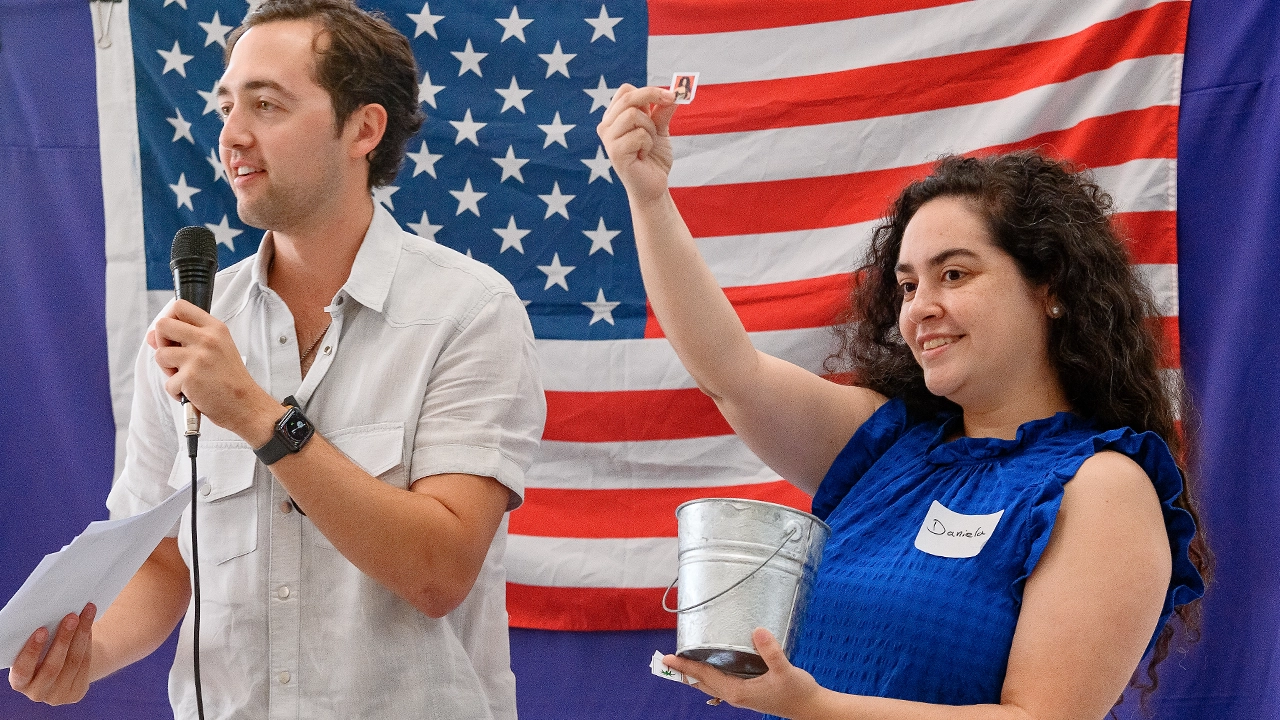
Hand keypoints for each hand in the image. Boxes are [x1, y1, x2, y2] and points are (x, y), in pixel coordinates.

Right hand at [7, 603, 96, 704]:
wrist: (61, 667)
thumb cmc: (43, 651)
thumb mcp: (37, 647)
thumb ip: (39, 638)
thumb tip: (52, 611)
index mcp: (19, 681)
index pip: (23, 669)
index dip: (32, 650)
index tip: (41, 629)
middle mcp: (36, 692)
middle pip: (52, 666)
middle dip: (63, 639)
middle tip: (71, 616)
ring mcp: (56, 696)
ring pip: (73, 663)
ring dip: (81, 635)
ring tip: (86, 613)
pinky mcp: (75, 694)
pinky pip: (84, 665)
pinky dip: (88, 643)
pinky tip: (89, 626)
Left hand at [149, 299, 276, 440]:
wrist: (245, 404)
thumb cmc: (230, 378)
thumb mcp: (216, 349)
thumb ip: (186, 338)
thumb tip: (152, 335)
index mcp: (215, 328)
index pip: (180, 306)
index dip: (170, 318)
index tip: (174, 333)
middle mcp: (207, 338)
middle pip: (162, 325)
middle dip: (162, 341)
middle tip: (175, 356)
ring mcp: (198, 357)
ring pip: (160, 354)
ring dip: (168, 370)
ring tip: (187, 378)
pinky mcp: (190, 377)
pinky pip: (168, 382)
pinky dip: (177, 391)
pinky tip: (193, 392)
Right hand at [597, 84, 677, 204]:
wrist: (654, 186)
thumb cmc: (654, 158)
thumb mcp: (660, 129)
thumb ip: (662, 111)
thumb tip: (674, 92)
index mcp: (615, 117)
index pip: (626, 91)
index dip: (648, 90)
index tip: (670, 96)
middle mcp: (607, 126)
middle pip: (628, 97)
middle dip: (653, 96)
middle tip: (671, 100)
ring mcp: (608, 139)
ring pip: (633, 115)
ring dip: (650, 128)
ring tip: (648, 144)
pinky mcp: (615, 152)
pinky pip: (638, 135)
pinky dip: (648, 144)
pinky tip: (643, 156)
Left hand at [664, 628, 825, 718]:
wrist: (810, 707)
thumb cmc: (797, 691)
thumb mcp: (784, 670)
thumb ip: (771, 651)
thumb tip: (757, 631)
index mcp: (737, 691)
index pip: (705, 676)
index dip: (687, 665)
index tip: (669, 657)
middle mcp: (734, 694)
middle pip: (701, 682)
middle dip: (684, 671)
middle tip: (666, 659)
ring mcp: (739, 695)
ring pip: (710, 684)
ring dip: (695, 674)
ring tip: (681, 663)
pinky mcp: (746, 692)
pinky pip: (720, 683)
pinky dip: (708, 676)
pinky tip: (709, 667)